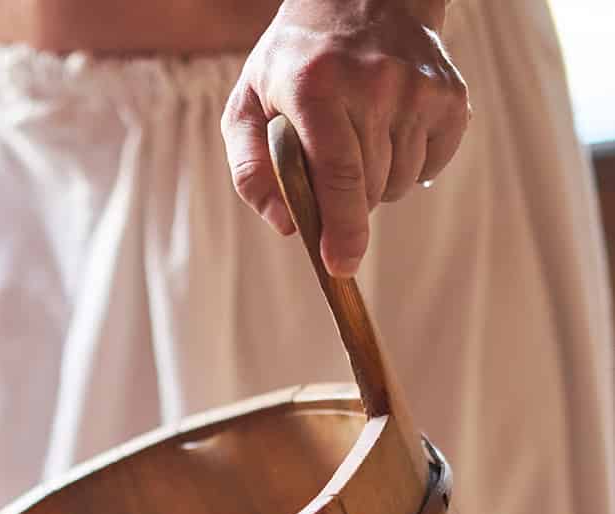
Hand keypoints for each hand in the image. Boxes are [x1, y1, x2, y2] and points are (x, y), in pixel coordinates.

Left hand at [222, 0, 469, 276]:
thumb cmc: (293, 64)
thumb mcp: (248, 105)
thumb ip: (250, 170)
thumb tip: (286, 224)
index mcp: (317, 88)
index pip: (338, 174)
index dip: (341, 228)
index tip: (341, 266)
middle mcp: (375, 84)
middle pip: (367, 190)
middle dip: (346, 204)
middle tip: (329, 171)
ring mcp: (419, 87)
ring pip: (399, 184)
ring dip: (375, 185)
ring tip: (358, 141)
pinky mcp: (451, 95)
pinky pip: (430, 167)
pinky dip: (409, 167)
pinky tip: (389, 133)